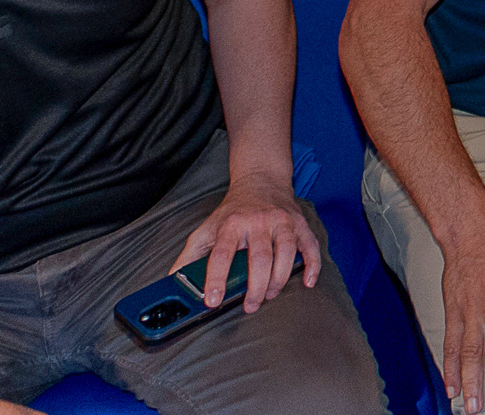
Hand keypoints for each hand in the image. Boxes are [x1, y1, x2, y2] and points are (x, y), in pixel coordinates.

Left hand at [175, 169, 323, 315]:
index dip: (217, 279)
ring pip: (286, 252)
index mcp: (232, 223)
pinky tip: (308, 281)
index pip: (222, 254)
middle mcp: (258, 221)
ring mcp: (282, 221)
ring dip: (279, 279)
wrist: (260, 180)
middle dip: (255, 287)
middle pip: (259, 258)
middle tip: (249, 305)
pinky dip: (312, 265)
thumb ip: (190, 255)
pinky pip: (310, 245)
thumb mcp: (207, 228)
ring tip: (270, 296)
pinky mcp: (299, 223)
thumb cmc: (233, 211)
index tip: (214, 300)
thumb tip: (172, 280)